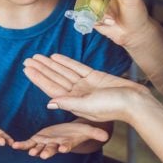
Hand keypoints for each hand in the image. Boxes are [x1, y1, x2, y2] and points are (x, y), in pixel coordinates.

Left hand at [12, 122, 108, 158]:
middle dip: (48, 152)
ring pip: (39, 148)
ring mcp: (46, 143)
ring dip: (34, 150)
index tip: (64, 148)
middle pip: (52, 149)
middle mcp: (56, 145)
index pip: (67, 145)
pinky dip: (22, 145)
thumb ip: (95, 133)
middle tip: (44, 155)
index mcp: (67, 142)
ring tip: (29, 152)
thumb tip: (106, 136)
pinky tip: (14, 145)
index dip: (65, 147)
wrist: (69, 132)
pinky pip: (29, 143)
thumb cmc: (79, 131)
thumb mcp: (88, 130)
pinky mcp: (38, 139)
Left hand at [23, 54, 150, 121]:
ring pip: (64, 71)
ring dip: (51, 64)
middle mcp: (77, 93)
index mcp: (74, 102)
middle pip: (55, 78)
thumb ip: (70, 103)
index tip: (27, 69)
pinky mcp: (95, 76)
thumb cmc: (114, 106)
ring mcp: (86, 84)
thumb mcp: (90, 106)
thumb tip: (49, 103)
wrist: (135, 101)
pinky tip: (56, 57)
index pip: (51, 88)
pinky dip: (66, 62)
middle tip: (28, 59)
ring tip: (39, 56)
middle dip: (42, 69)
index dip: (39, 78)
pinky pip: (77, 67)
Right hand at [88, 0, 151, 48]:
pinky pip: (85, 16)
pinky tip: (108, 23)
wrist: (134, 33)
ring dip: (97, 12)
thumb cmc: (136, 13)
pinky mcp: (91, 15)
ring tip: (111, 18)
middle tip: (103, 6)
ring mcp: (94, 3)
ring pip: (84, 3)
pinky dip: (96, 20)